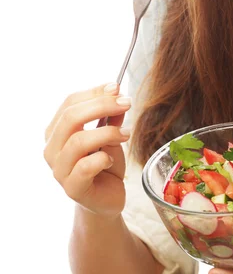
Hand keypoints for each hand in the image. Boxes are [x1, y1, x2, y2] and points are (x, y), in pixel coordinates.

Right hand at [43, 82, 132, 218]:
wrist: (107, 199)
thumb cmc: (104, 164)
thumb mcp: (111, 135)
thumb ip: (112, 117)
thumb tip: (117, 94)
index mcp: (57, 131)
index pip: (69, 103)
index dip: (93, 92)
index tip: (116, 87)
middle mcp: (52, 149)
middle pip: (70, 118)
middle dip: (102, 106)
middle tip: (126, 103)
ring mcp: (59, 170)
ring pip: (78, 141)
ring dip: (108, 132)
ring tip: (126, 134)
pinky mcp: (72, 188)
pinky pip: (85, 167)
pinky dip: (103, 158)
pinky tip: (112, 159)